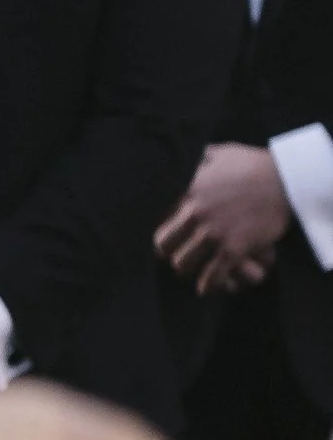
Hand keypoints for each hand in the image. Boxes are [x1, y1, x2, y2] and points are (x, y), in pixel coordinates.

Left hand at [155, 142, 289, 296]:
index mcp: (185, 192)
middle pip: (163, 246)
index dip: (162, 228)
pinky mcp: (234, 250)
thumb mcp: (215, 153)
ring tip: (195, 268)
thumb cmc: (249, 164)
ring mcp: (213, 234)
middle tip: (180, 253)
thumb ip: (193, 159)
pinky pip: (211, 277)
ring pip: (182, 264)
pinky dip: (208, 285)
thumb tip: (180, 155)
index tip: (170, 234)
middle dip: (170, 252)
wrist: (284, 180)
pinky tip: (207, 286)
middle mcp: (194, 214)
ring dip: (188, 268)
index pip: (157, 220)